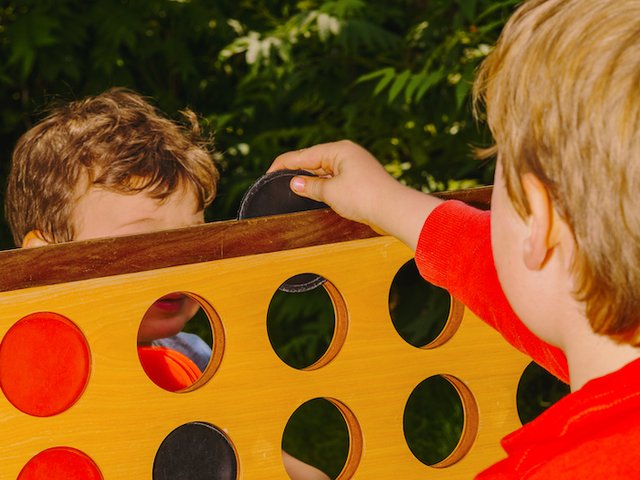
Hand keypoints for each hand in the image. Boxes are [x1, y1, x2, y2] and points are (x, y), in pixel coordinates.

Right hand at [269, 140, 441, 250]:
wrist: (394, 210)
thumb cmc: (365, 197)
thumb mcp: (331, 192)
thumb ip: (310, 187)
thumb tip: (295, 183)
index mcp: (338, 150)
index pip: (303, 155)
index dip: (284, 164)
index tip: (269, 173)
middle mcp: (347, 154)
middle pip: (314, 160)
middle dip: (297, 171)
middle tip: (277, 181)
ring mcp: (355, 167)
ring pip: (325, 171)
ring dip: (311, 180)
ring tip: (294, 189)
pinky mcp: (360, 180)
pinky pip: (335, 179)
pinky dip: (324, 186)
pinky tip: (316, 194)